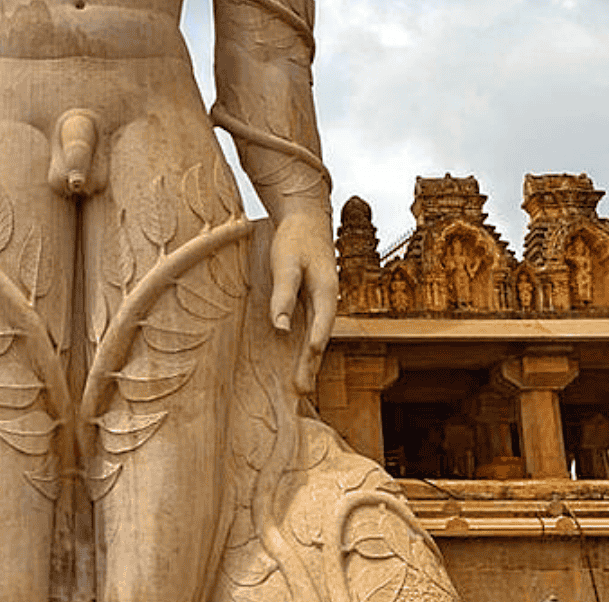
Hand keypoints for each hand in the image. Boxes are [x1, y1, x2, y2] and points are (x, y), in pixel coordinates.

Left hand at [267, 210, 338, 393]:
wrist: (306, 218)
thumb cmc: (295, 239)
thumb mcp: (286, 265)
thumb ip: (284, 295)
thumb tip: (280, 328)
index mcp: (327, 293)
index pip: (321, 328)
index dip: (313, 349)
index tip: (306, 372)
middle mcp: (327, 302)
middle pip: (319, 339)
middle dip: (310, 365)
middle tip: (302, 391)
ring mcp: (320, 302)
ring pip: (315, 336)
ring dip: (307, 360)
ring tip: (301, 386)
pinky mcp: (311, 301)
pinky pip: (308, 329)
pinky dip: (303, 346)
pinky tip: (297, 359)